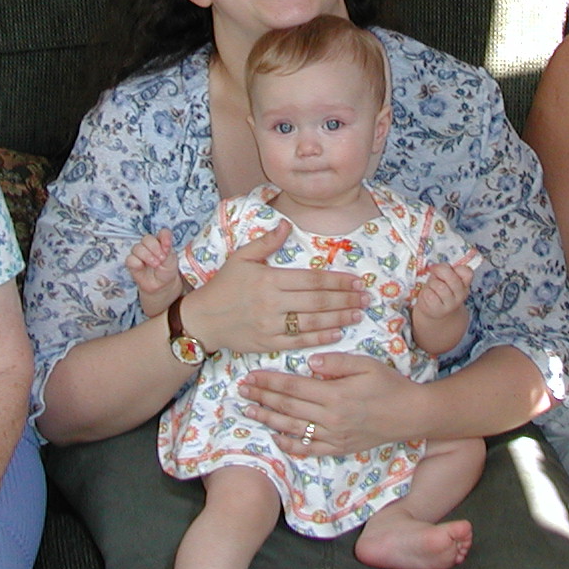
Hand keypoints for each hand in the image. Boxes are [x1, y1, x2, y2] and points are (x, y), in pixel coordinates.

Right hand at [126, 230, 183, 317]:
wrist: (161, 286)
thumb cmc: (167, 270)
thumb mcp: (172, 261)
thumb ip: (168, 251)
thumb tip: (165, 243)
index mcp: (161, 242)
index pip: (162, 233)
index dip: (164, 237)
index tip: (168, 247)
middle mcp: (149, 245)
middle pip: (147, 238)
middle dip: (154, 248)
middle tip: (161, 259)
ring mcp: (139, 253)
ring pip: (137, 247)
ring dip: (146, 256)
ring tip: (155, 264)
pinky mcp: (132, 263)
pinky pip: (129, 259)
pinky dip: (136, 262)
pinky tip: (142, 266)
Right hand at [183, 222, 366, 353]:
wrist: (203, 319)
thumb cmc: (224, 286)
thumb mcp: (241, 258)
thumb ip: (266, 242)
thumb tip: (286, 224)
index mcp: (269, 279)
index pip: (312, 279)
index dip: (338, 281)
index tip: (357, 281)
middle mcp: (272, 303)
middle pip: (318, 301)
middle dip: (346, 299)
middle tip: (366, 297)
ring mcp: (271, 325)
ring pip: (312, 322)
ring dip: (339, 318)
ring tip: (358, 313)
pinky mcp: (268, 343)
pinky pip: (299, 341)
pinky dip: (321, 337)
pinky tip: (338, 332)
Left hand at [239, 351, 418, 455]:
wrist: (411, 415)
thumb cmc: (390, 385)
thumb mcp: (366, 365)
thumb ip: (336, 362)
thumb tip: (309, 363)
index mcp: (335, 394)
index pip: (293, 386)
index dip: (269, 381)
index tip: (251, 376)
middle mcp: (330, 418)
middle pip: (288, 407)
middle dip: (262, 397)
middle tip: (241, 391)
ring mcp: (334, 436)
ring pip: (293, 429)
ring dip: (269, 419)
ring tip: (250, 411)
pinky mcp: (339, 448)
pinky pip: (309, 450)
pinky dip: (290, 445)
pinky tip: (276, 438)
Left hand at [411, 261, 475, 352]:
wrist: (434, 310)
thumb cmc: (438, 290)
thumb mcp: (443, 277)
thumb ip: (443, 270)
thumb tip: (435, 267)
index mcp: (464, 284)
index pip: (467, 272)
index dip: (455, 268)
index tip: (448, 269)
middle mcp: (460, 295)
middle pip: (451, 278)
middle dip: (440, 272)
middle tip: (436, 275)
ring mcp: (451, 304)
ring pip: (439, 286)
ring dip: (432, 284)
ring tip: (432, 288)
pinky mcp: (438, 310)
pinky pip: (430, 295)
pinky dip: (425, 293)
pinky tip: (428, 296)